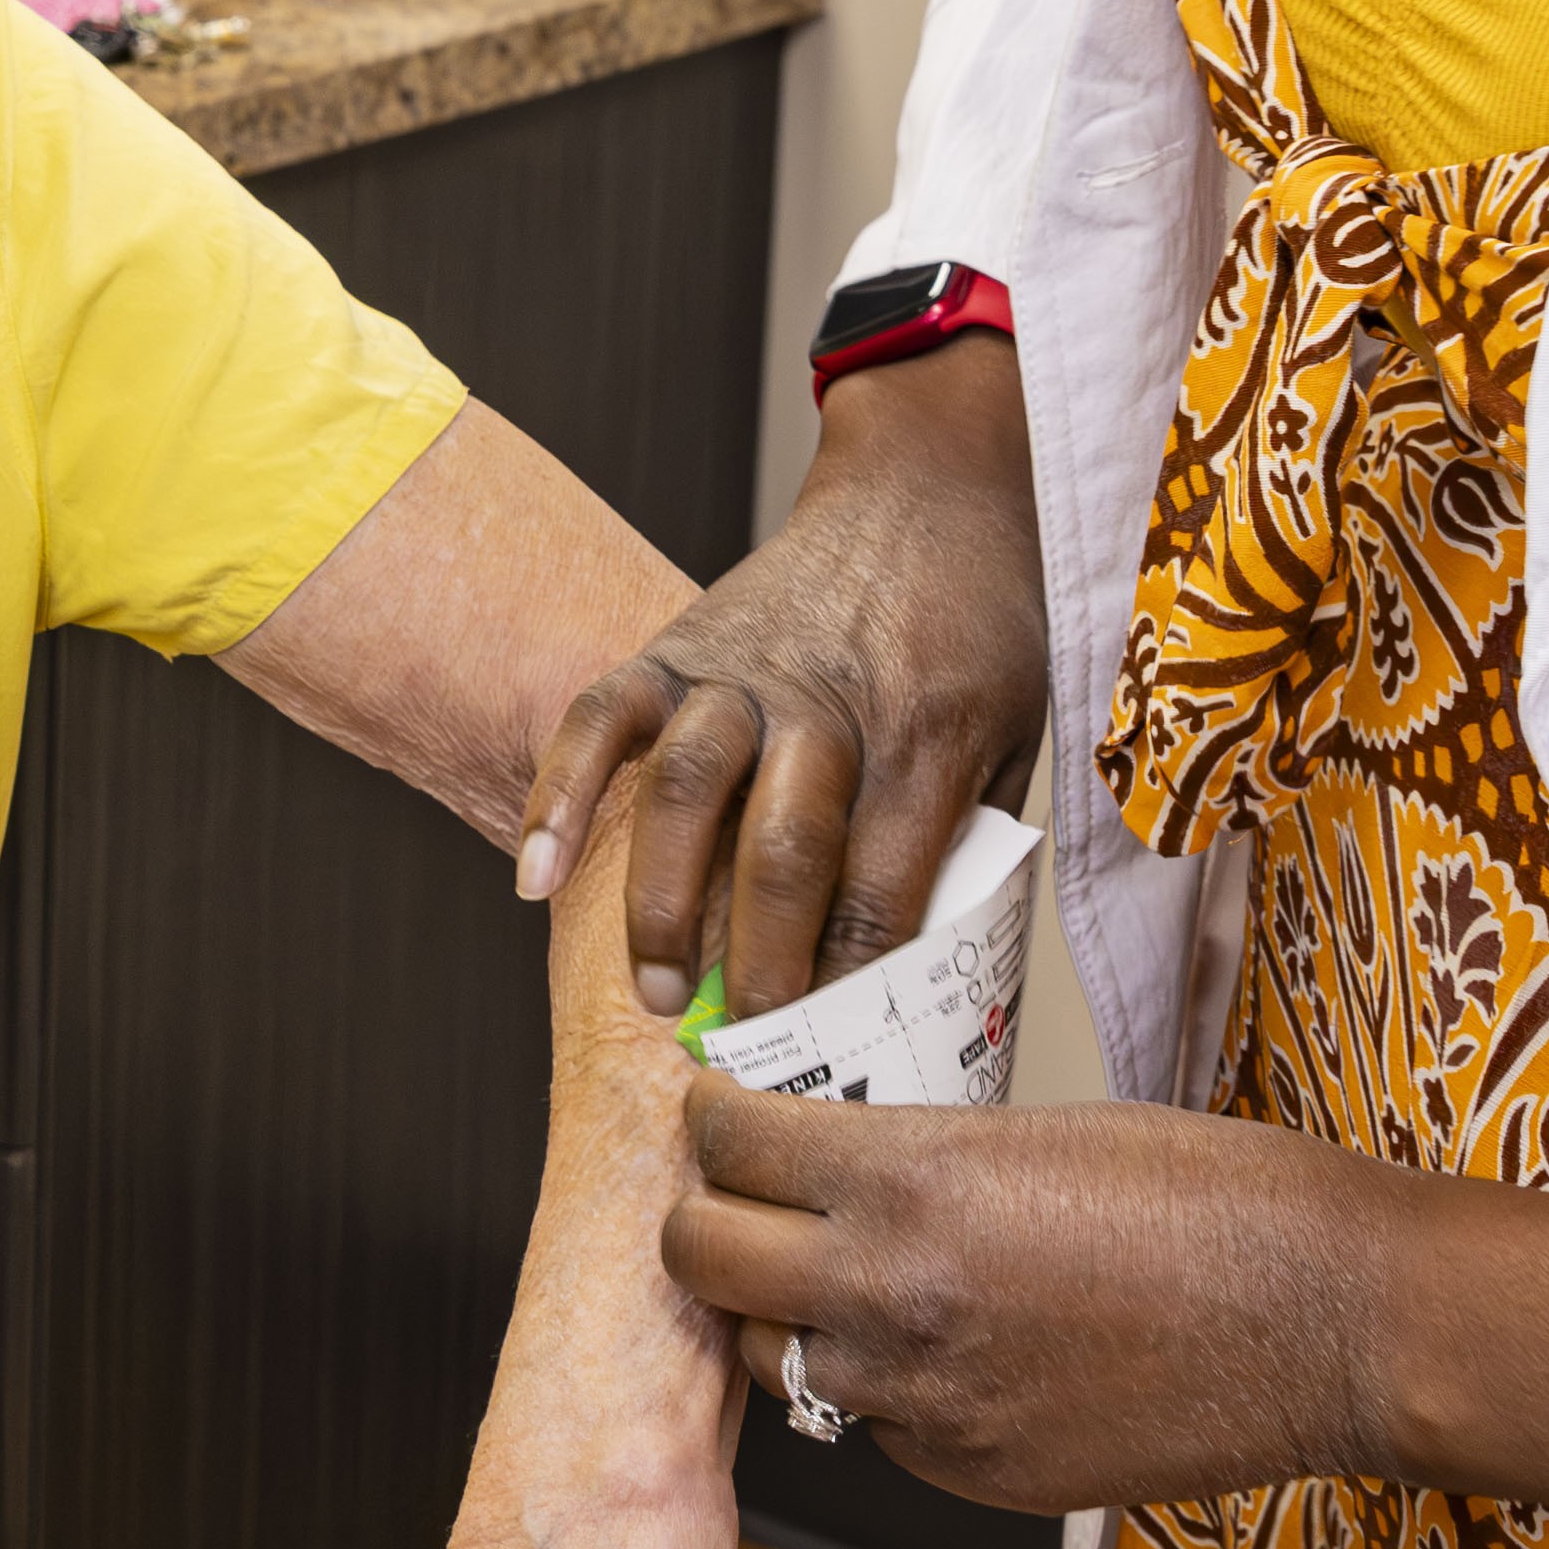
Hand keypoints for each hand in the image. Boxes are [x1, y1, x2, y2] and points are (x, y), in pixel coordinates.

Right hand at [526, 342, 1047, 1022]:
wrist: (929, 489)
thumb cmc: (978, 624)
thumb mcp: (1015, 736)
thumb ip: (969, 844)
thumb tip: (927, 979)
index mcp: (928, 737)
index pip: (882, 890)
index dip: (849, 988)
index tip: (834, 1059)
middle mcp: (829, 703)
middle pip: (785, 852)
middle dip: (760, 967)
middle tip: (745, 1048)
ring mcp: (743, 669)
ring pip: (685, 791)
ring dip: (662, 906)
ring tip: (655, 994)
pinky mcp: (676, 643)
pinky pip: (603, 719)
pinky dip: (559, 796)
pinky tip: (533, 878)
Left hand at [663, 1081, 1548, 1521]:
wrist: (1339, 1323)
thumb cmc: (1223, 1198)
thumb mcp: (1046, 1126)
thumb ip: (921, 1154)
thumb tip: (841, 1159)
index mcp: (909, 1180)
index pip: (727, 1143)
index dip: (713, 1120)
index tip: (721, 1113)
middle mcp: (889, 1295)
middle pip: (701, 1261)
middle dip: (708, 1220)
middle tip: (741, 1198)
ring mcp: (923, 1402)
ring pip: (772, 1361)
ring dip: (787, 1317)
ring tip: (846, 1279)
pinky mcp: (968, 1475)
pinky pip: (872, 1428)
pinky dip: (885, 1391)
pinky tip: (951, 1352)